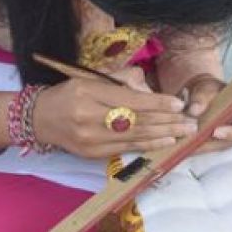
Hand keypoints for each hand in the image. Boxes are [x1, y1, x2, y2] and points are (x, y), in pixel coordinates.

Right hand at [32, 66, 196, 158]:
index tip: (179, 104)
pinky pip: (125, 149)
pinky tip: (165, 142)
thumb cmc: (70, 93)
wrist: (41, 118)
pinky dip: (148, 146)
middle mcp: (88, 117)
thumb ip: (121, 79)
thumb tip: (149, 87)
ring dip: (163, 135)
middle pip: (136, 121)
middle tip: (191, 122)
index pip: (130, 100)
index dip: (157, 103)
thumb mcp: (91, 78)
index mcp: (88, 92)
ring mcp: (89, 139)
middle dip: (167, 122)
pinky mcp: (91, 154)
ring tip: (185, 133)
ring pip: (134, 137)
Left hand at [179, 73, 231, 153]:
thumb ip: (202, 97)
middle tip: (193, 144)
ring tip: (185, 146)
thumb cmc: (212, 88)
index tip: (216, 132)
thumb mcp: (207, 88)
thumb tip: (194, 110)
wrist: (204, 94)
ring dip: (203, 148)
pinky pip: (211, 147)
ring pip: (220, 147)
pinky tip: (183, 147)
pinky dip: (198, 147)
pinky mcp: (221, 142)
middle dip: (212, 143)